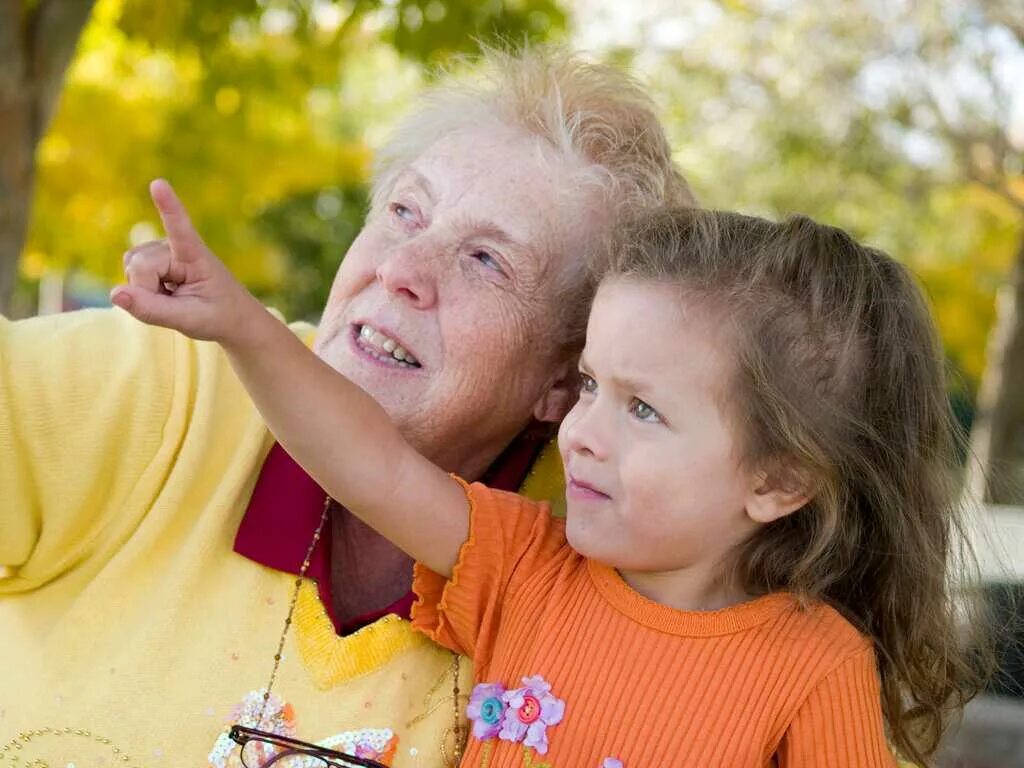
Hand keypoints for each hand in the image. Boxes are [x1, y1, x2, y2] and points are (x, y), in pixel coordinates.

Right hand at [110, 179, 262, 344]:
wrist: (230, 316)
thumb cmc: (217, 316)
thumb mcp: (188, 320)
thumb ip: (151, 309)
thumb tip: (114, 294)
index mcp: (196, 255)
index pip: (180, 228)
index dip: (168, 207)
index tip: (159, 184)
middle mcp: (175, 245)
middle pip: (140, 267)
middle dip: (148, 292)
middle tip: (178, 303)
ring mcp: (160, 250)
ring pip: (131, 269)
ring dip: (145, 291)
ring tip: (174, 296)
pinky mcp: (150, 257)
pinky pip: (129, 274)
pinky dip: (141, 290)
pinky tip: (162, 293)